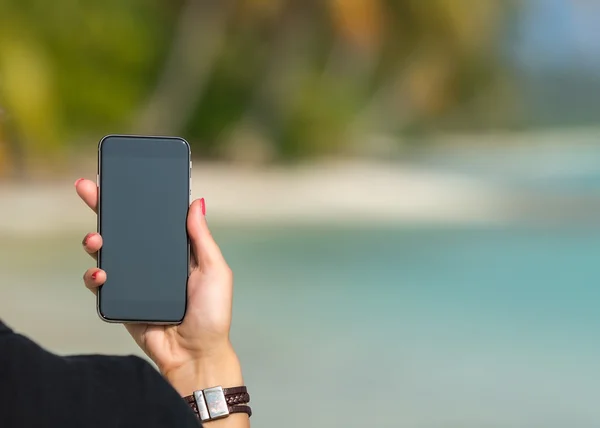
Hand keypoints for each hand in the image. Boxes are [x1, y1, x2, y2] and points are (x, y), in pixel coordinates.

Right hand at [75, 178, 242, 395]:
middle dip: (103, 208)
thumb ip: (201, 238)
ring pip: (106, 254)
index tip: (120, 178)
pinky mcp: (120, 301)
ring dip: (95, 242)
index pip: (152, 219)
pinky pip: (100, 285)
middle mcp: (152, 262)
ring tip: (95, 240)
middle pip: (123, 230)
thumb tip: (196, 202)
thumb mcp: (215, 270)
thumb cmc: (212, 314)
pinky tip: (100, 274)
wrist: (195, 355)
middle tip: (87, 189)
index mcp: (174, 250)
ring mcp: (134, 281)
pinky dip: (95, 277)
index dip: (136, 199)